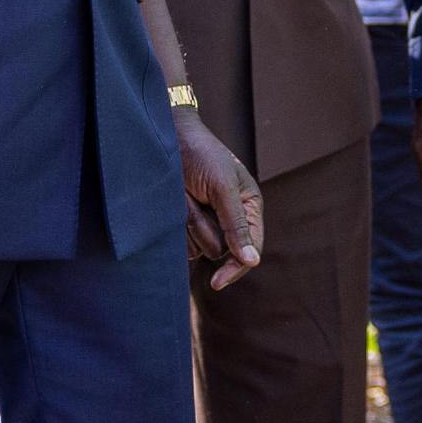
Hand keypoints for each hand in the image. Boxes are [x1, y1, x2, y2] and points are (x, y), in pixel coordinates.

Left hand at [180, 109, 264, 289]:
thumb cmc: (202, 156)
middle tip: (197, 201)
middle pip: (222, 251)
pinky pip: (184, 243)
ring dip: (191, 226)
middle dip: (206, 232)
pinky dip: (178, 228)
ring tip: (187, 196)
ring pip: (200, 248)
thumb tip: (253, 261)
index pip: (250, 249)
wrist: (168, 140)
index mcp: (249, 207)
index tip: (217, 282)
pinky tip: (177, 203)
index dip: (236, 267)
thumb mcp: (224, 188)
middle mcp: (230, 219)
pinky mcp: (187, 224)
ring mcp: (208, 222)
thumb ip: (238, 225)